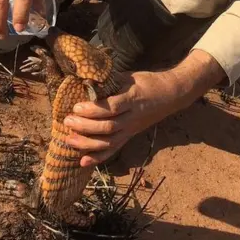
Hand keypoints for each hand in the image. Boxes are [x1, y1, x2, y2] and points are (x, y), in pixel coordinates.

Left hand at [64, 50, 226, 166]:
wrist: (171, 95)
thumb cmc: (148, 82)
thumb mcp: (131, 76)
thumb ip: (111, 80)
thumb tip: (86, 78)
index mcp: (133, 99)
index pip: (112, 108)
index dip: (93, 110)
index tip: (76, 107)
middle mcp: (133, 117)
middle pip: (108, 127)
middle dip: (85, 126)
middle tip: (67, 121)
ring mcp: (132, 129)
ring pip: (109, 142)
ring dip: (87, 143)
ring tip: (69, 140)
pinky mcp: (130, 136)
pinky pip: (114, 149)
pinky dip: (98, 157)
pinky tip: (83, 162)